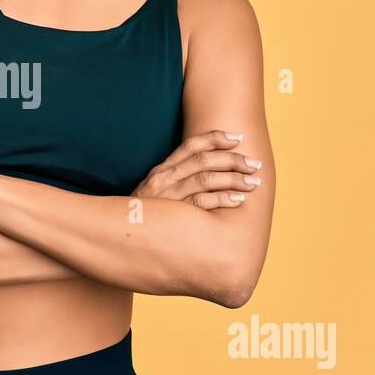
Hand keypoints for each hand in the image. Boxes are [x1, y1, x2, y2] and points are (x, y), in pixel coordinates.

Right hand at [131, 129, 260, 209]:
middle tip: (255, 165)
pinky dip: (222, 199)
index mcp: (161, 170)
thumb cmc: (145, 218)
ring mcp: (166, 197)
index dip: (215, 138)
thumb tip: (208, 174)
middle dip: (233, 160)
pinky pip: (201, 203)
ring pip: (205, 179)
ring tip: (253, 182)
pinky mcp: (171, 215)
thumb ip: (176, 182)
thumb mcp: (155, 194)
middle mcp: (163, 179)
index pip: (191, 146)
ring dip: (233, 179)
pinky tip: (238, 199)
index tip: (238, 137)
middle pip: (203, 160)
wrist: (119, 237)